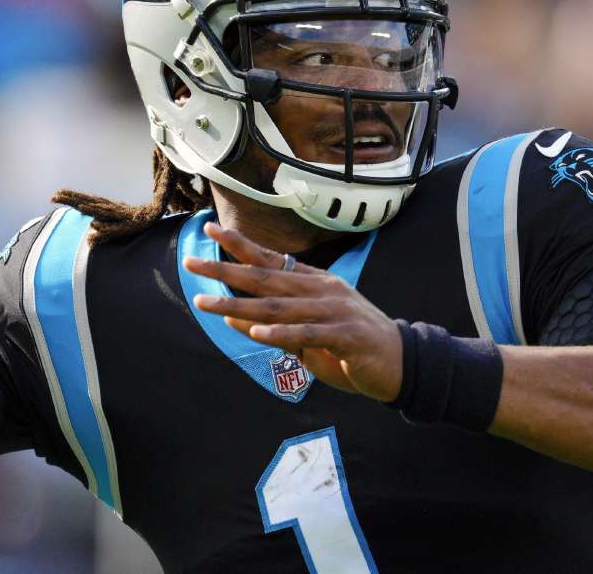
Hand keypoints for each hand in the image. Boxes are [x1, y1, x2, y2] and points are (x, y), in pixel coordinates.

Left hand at [182, 222, 402, 401]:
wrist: (400, 363)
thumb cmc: (350, 347)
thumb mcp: (307, 333)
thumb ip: (274, 323)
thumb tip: (232, 316)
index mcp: (314, 282)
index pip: (271, 259)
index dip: (240, 245)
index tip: (210, 229)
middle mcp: (322, 290)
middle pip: (266, 278)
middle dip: (226, 270)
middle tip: (192, 264)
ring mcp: (335, 310)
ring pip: (279, 307)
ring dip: (240, 305)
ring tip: (207, 304)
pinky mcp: (346, 335)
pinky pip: (308, 333)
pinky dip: (281, 334)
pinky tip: (257, 334)